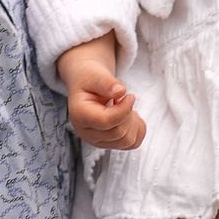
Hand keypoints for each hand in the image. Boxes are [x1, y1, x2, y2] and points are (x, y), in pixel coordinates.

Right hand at [58, 34, 142, 150]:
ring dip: (133, 121)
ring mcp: (99, 141)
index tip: (129, 95)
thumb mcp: (95, 75)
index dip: (124, 109)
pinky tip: (130, 115)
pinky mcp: (110, 143)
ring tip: (124, 106)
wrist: (87, 85)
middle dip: (128, 114)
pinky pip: (133, 143)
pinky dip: (138, 129)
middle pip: (119, 133)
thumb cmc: (90, 79)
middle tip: (123, 99)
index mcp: (80, 115)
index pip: (106, 122)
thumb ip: (106, 82)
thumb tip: (120, 91)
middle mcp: (87, 133)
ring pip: (128, 141)